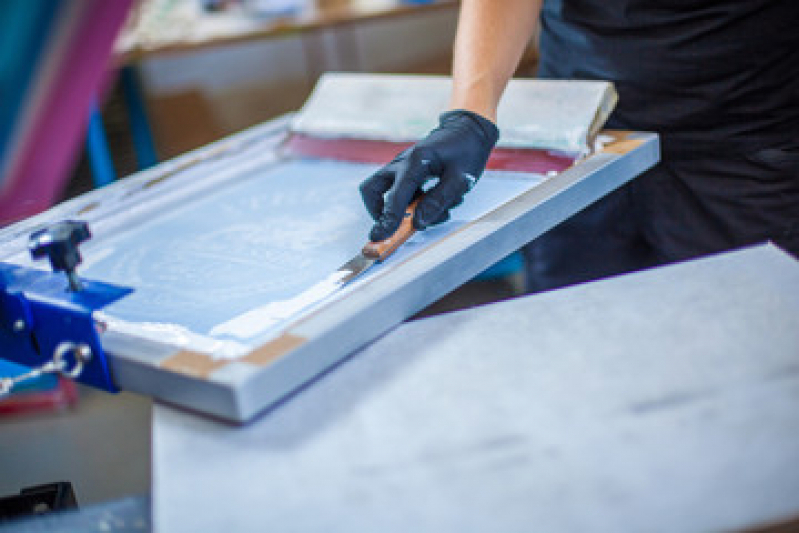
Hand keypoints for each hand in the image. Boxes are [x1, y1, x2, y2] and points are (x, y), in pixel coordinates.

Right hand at [360, 110, 498, 241]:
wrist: (468, 130)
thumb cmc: (467, 151)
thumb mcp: (460, 180)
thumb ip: (438, 202)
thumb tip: (418, 223)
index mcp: (416, 161)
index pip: (396, 196)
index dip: (388, 219)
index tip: (381, 237)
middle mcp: (402, 163)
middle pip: (372, 189)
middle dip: (378, 213)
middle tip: (392, 228)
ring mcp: (401, 166)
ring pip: (382, 191)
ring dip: (399, 209)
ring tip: (429, 213)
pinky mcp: (406, 170)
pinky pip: (399, 190)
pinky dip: (411, 203)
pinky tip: (433, 203)